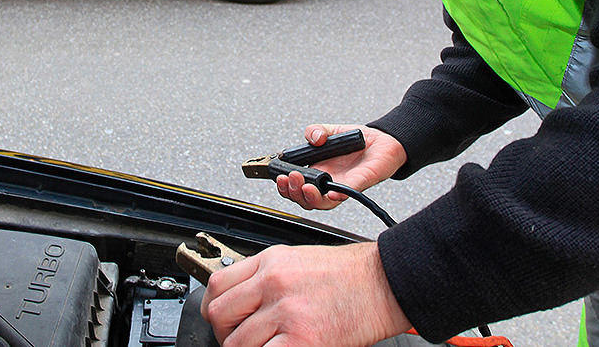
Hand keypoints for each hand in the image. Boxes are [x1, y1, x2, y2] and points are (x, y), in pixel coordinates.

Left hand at [201, 242, 409, 346]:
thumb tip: (239, 300)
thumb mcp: (297, 260)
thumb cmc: (349, 274)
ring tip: (265, 346)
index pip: (217, 285)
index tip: (221, 318)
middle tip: (240, 339)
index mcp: (270, 262)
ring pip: (237, 343)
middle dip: (225, 333)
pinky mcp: (302, 340)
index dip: (213, 307)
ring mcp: (286, 312)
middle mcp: (273, 283)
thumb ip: (264, 276)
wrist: (384, 283)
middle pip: (220, 315)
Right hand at [276, 124, 405, 210]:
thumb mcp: (331, 130)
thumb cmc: (358, 141)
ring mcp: (343, 186)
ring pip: (322, 203)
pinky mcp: (360, 183)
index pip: (297, 187)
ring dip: (309, 198)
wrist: (384, 141)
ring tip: (305, 186)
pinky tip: (331, 193)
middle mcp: (328, 182)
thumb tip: (313, 138)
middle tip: (291, 179)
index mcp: (318, 171)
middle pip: (305, 200)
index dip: (285, 186)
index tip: (280, 177)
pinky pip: (347, 193)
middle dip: (293, 193)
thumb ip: (316, 130)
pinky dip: (337, 195)